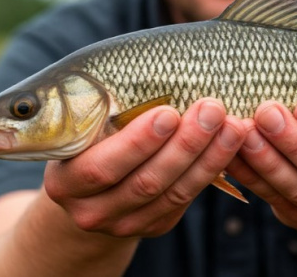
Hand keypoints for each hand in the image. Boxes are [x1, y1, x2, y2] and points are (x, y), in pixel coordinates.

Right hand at [44, 98, 247, 237]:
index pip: (102, 167)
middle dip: (185, 145)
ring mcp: (124, 225)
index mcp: (64, 182)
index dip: (137, 143)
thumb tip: (145, 69)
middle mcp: (90, 211)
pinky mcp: (154, 227)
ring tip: (233, 125)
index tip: (168, 112)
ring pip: (174, 193)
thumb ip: (102, 109)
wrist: (89, 187)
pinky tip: (231, 144)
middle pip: (146, 182)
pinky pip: (186, 199)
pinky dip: (212, 170)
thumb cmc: (87, 138)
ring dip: (209, 158)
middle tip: (212, 110)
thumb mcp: (80, 125)